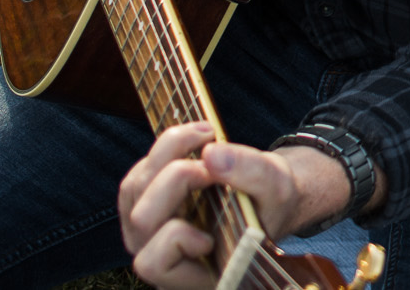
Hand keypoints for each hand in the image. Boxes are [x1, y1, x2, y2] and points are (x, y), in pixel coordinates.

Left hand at [119, 123, 350, 286]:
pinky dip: (162, 152)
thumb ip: (250, 174)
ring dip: (167, 153)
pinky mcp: (143, 206)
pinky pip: (135, 177)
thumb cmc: (270, 204)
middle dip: (177, 177)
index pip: (155, 264)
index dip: (177, 236)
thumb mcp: (276, 189)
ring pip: (133, 190)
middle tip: (214, 153)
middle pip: (141, 219)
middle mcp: (160, 258)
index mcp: (192, 275)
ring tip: (205, 134)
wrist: (263, 197)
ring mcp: (146, 233)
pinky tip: (193, 143)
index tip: (221, 208)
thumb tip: (211, 154)